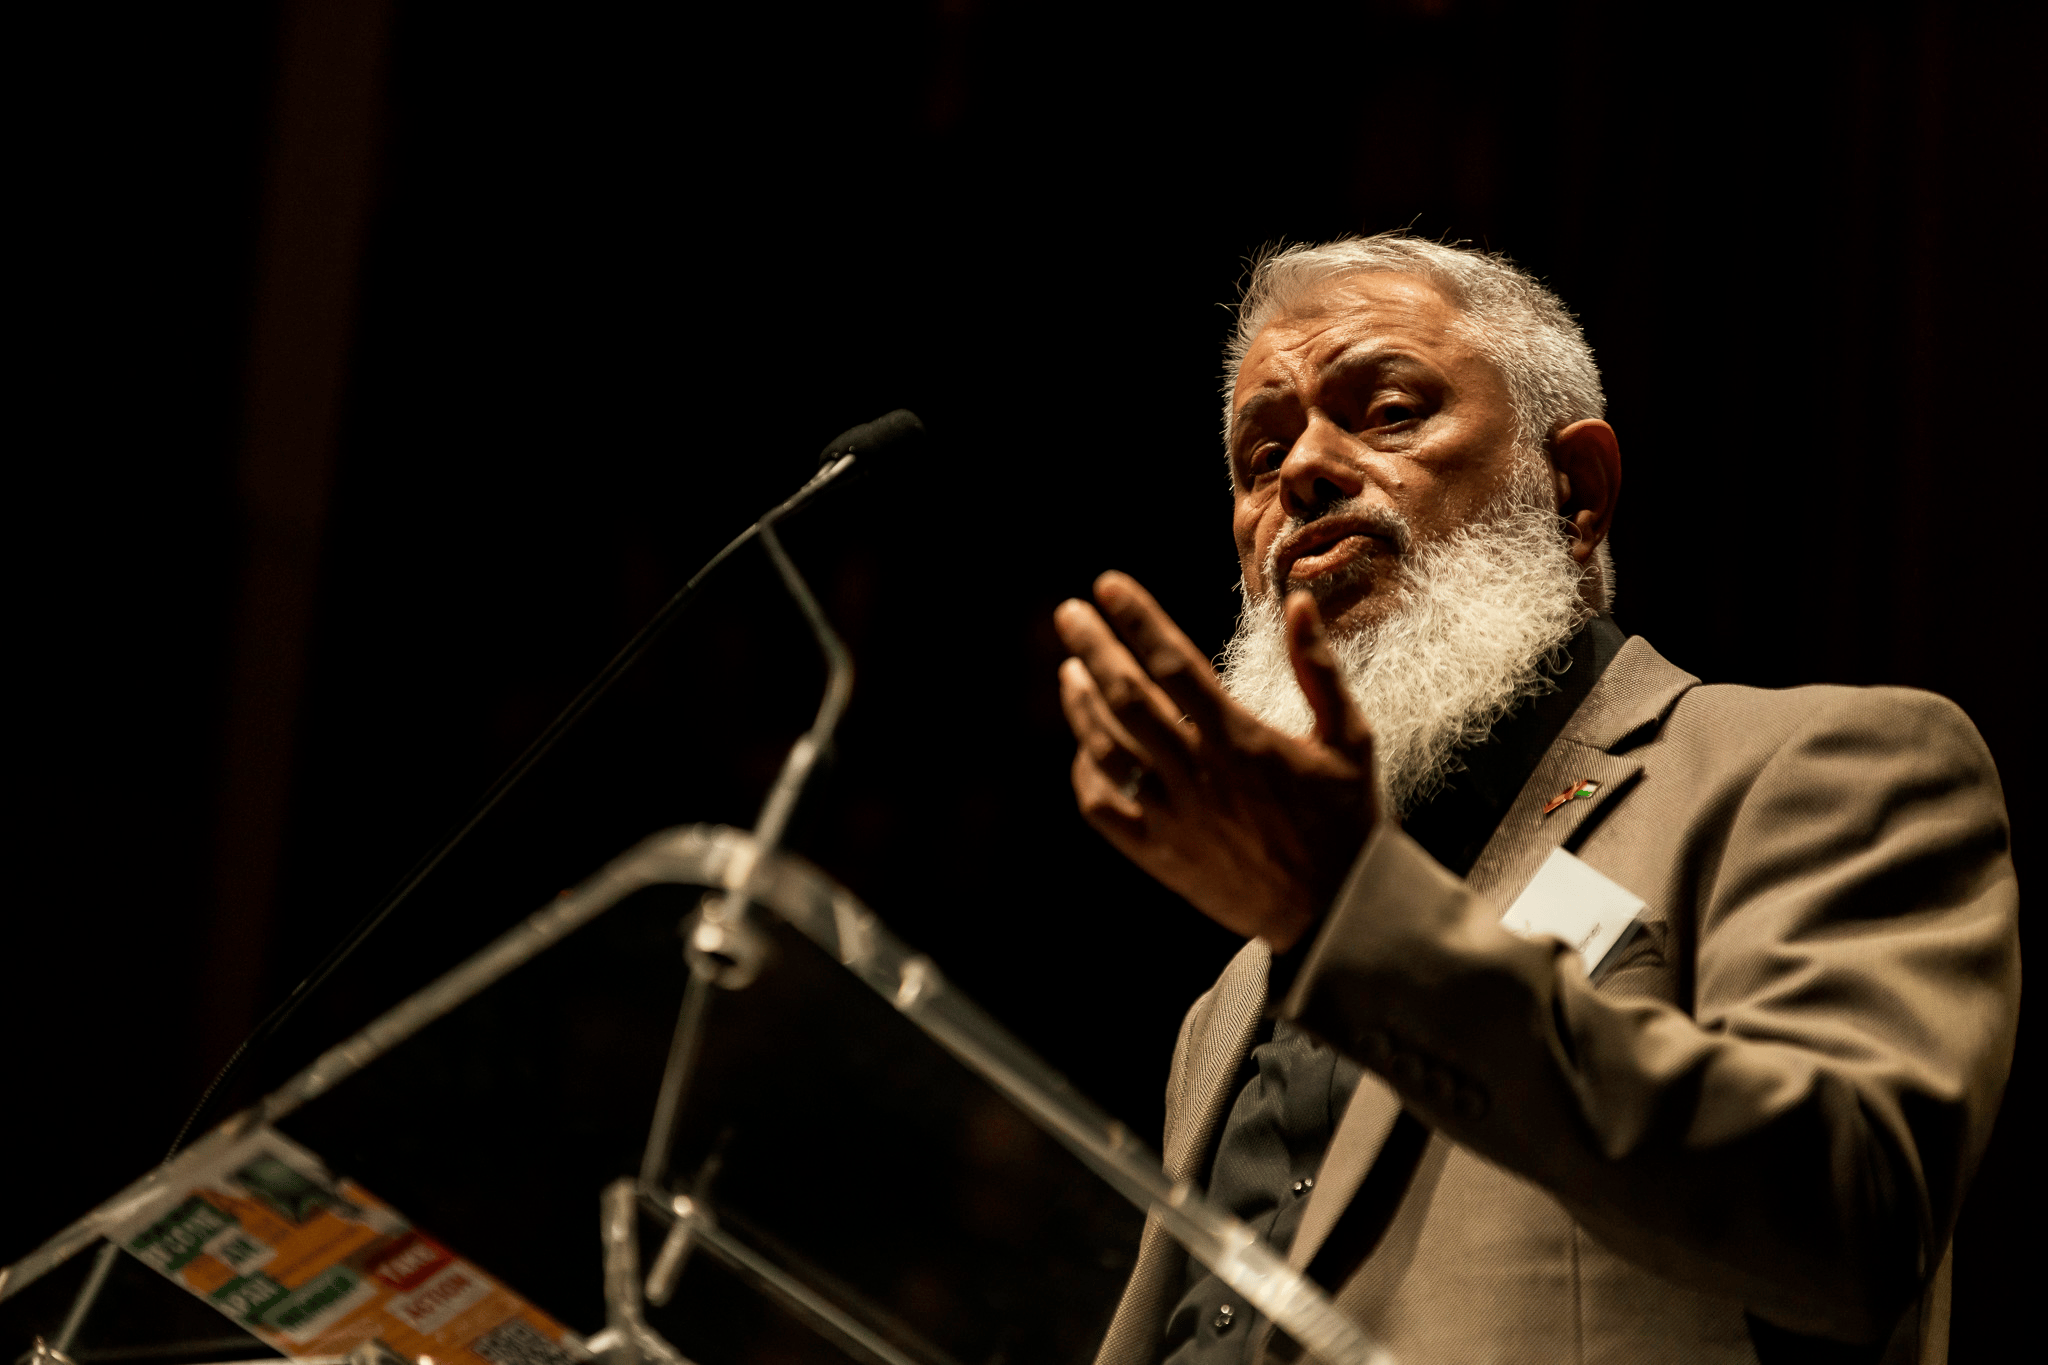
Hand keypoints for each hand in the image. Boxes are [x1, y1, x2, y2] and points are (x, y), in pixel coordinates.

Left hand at [1054, 571, 1380, 950]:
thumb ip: (1320, 670)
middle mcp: (1197, 775)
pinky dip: (1086, 772)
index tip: (1107, 585)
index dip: (1136, 620)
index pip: (1173, 665)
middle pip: (1126, 698)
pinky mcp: (1158, 854)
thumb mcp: (1349, 740)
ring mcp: (1172, 816)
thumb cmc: (1346, 820)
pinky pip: (1103, 807)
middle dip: (1092, 648)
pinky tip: (1085, 747)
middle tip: (1068, 613)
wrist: (1334, 912)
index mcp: (1240, 740)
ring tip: (1068, 672)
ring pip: (1105, 750)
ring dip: (1080, 706)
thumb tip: (1300, 603)